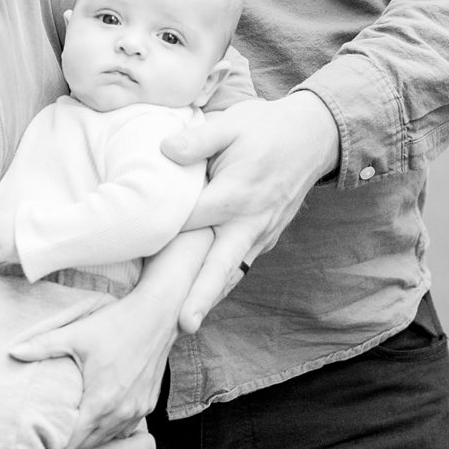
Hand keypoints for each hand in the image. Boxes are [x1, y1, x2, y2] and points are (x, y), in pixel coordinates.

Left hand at [8, 289, 175, 448]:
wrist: (156, 316)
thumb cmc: (115, 324)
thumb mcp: (76, 334)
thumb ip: (42, 346)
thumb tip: (12, 352)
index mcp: (101, 402)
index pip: (74, 442)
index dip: (57, 440)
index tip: (44, 433)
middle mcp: (122, 413)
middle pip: (89, 445)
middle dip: (71, 442)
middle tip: (54, 430)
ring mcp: (138, 411)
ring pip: (108, 439)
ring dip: (92, 436)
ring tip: (73, 423)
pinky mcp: (148, 405)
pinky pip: (126, 428)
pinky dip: (111, 426)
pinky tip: (98, 413)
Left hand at [162, 92, 339, 330]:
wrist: (313, 136)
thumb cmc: (266, 127)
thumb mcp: (232, 123)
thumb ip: (198, 139)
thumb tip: (164, 151)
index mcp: (236, 194)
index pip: (190, 222)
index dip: (162, 234)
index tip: (134, 249)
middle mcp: (250, 221)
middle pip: (220, 265)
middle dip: (202, 296)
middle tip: (184, 325)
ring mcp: (262, 233)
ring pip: (233, 272)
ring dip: (213, 297)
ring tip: (188, 324)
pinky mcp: (267, 236)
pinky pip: (243, 264)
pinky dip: (226, 282)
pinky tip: (206, 299)